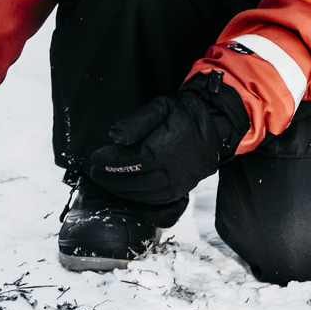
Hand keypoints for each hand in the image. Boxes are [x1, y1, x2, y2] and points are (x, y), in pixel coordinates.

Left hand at [87, 71, 248, 205]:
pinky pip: (157, 202)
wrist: (215, 126)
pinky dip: (139, 199)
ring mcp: (178, 184)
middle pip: (133, 182)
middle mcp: (172, 170)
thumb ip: (137, 122)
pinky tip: (127, 191)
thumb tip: (114, 137)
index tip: (95, 158)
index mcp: (165, 149)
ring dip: (121, 191)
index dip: (109, 162)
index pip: (129, 161)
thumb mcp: (161, 107)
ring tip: (106, 181)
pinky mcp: (182, 191)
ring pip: (143, 195)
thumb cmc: (185, 114)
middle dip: (110, 179)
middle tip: (95, 173)